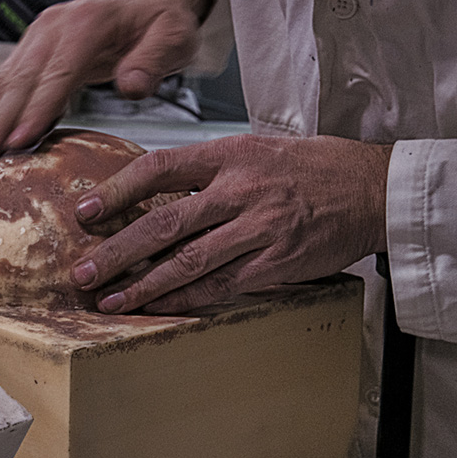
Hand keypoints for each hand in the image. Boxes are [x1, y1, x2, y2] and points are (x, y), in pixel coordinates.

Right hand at [0, 0, 211, 163]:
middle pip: (18, 80)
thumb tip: (131, 87)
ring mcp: (36, 37)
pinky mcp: (30, 50)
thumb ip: (153, 60)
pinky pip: (2, 82)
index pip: (56, 73)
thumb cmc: (159, 18)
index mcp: (87, 24)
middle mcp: (53, 27)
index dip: (35, 109)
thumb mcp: (173, 35)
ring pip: (1, 82)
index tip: (16, 142)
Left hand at [69, 134, 393, 313]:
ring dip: (142, 285)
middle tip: (82, 271)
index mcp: (229, 154)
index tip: (84, 212)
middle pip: (164, 223)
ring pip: (187, 261)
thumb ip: (205, 172)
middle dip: (117, 251)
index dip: (117, 191)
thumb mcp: (254, 150)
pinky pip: (220, 285)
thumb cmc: (309, 168)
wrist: (374, 188)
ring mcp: (259, 228)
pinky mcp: (276, 262)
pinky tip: (156, 307)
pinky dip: (184, 299)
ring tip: (109, 300)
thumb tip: (147, 196)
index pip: (158, 167)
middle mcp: (240, 190)